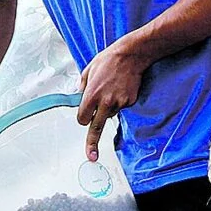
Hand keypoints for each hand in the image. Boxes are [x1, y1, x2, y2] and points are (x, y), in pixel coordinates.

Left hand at [76, 36, 147, 158]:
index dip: (83, 119)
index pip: (82, 118)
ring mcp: (119, 103)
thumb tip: (78, 99)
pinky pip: (120, 107)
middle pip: (96, 128)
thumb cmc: (109, 60)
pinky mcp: (129, 102)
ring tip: (111, 87)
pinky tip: (120, 87)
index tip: (84, 119)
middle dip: (92, 143)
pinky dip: (119, 101)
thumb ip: (81, 88)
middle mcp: (105, 102)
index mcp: (91, 95)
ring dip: (108, 107)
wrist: (131, 55)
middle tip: (91, 156)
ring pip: (109, 114)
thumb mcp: (88, 71)